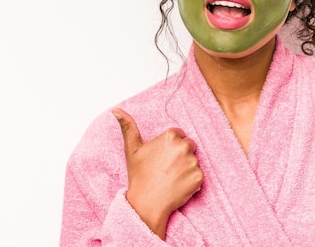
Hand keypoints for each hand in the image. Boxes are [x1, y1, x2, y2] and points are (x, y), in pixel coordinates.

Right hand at [112, 107, 202, 238]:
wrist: (146, 203)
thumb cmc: (139, 175)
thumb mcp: (132, 149)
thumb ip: (127, 126)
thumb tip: (115, 110)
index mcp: (170, 136)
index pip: (179, 134)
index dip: (170, 146)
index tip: (161, 157)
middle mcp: (184, 146)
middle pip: (189, 145)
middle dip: (181, 154)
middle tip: (166, 168)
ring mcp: (193, 162)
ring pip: (194, 160)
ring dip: (186, 167)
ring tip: (171, 177)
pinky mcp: (199, 177)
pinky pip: (199, 175)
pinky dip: (191, 180)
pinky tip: (178, 185)